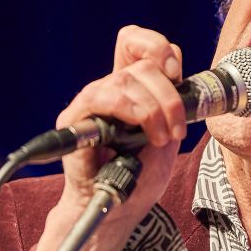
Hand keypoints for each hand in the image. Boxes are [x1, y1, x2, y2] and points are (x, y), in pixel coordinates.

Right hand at [35, 25, 186, 250]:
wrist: (121, 208)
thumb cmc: (142, 173)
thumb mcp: (170, 129)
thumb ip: (172, 95)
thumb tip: (174, 59)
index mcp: (131, 86)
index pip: (134, 42)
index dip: (157, 47)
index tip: (176, 73)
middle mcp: (108, 89)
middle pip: (140, 63)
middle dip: (169, 96)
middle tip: (176, 130)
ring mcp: (90, 103)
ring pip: (124, 80)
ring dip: (154, 109)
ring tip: (161, 138)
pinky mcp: (74, 120)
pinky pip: (100, 97)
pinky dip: (132, 113)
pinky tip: (144, 136)